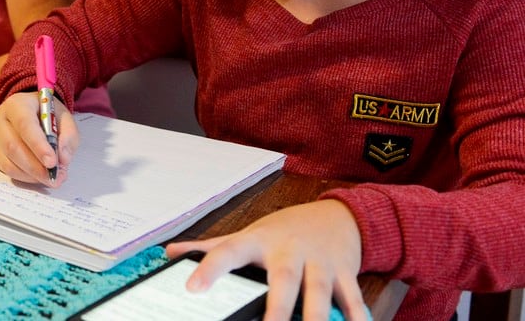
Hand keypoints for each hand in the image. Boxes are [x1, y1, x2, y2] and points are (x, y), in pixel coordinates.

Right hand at [0, 92, 78, 186]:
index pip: (25, 124)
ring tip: (49, 178)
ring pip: (7, 161)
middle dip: (35, 166)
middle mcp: (0, 119)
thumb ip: (68, 136)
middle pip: (12, 146)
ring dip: (30, 174)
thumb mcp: (65, 118)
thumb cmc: (48, 115)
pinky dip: (23, 177)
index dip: (38, 145)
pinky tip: (37, 176)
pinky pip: (6, 169)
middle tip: (54, 177)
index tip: (52, 163)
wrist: (33, 113)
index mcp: (17, 104)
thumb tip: (62, 159)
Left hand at [166, 200, 365, 320]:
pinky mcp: (346, 272)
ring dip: (316, 317)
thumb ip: (211, 248)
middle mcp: (290, 250)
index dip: (209, 268)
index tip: (192, 288)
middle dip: (276, 307)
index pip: (228, 252)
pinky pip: (353, 298)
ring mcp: (320, 261)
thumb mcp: (247, 235)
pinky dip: (356, 316)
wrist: (338, 215)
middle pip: (283, 279)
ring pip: (319, 291)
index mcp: (258, 241)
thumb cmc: (285, 230)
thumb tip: (169, 253)